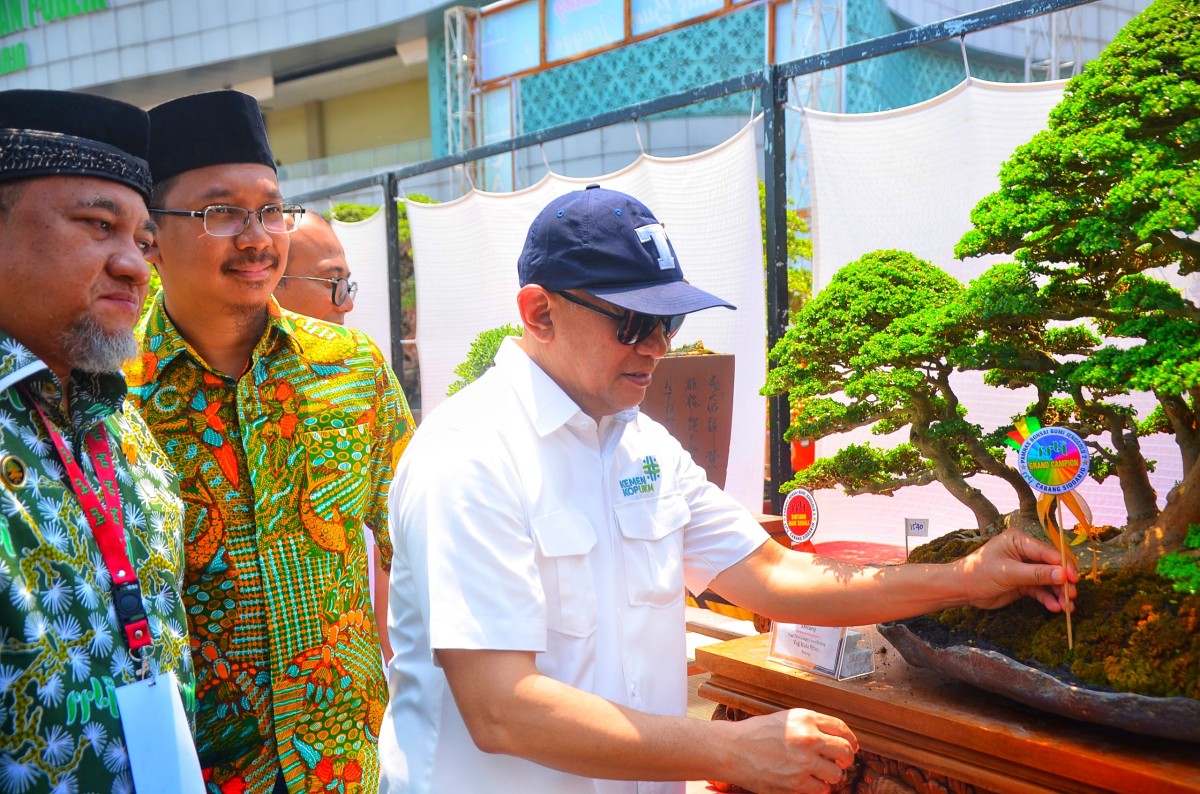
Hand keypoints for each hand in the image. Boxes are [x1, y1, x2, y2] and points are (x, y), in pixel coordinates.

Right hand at [724, 708, 857, 793]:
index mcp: (805, 718)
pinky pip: (821, 790)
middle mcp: (808, 738)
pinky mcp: (797, 783)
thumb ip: (809, 726)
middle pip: (845, 751)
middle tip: (840, 763)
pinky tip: (807, 782)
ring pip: (836, 774)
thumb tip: (834, 739)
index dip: (850, 739)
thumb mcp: (785, 719)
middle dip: (846, 759)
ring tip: (819, 774)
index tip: (851, 746)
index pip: (841, 728)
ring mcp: (804, 762)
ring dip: (831, 776)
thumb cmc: (755, 734)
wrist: (732, 750)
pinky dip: (817, 788)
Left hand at [958, 528, 1078, 611]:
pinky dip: (1048, 599)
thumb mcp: (1008, 572)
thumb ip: (1036, 574)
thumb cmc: (979, 573)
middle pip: (1052, 566)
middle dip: (1063, 581)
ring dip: (1059, 593)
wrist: (962, 589)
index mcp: (1019, 540)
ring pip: (1049, 580)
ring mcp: (1025, 568)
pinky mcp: (1024, 583)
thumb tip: (1063, 575)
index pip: (1048, 552)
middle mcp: (1025, 552)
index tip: (1074, 579)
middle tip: (1072, 595)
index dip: (1063, 565)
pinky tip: (1055, 608)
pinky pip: (1040, 590)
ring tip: (1067, 607)